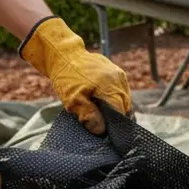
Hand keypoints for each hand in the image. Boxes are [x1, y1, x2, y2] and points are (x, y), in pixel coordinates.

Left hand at [20, 16, 131, 133]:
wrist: (64, 55)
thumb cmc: (66, 78)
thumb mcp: (73, 100)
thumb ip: (88, 116)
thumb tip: (102, 130)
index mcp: (111, 86)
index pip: (121, 113)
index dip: (115, 126)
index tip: (106, 134)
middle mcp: (120, 80)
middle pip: (125, 106)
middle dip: (115, 118)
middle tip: (102, 126)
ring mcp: (119, 74)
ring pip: (124, 98)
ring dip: (115, 107)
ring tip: (101, 113)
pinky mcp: (117, 72)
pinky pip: (120, 90)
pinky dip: (113, 98)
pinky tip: (101, 101)